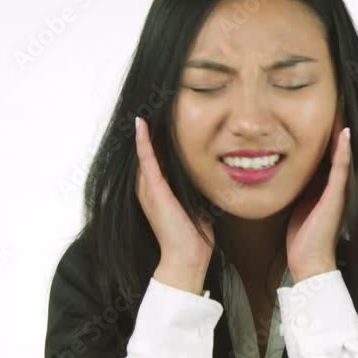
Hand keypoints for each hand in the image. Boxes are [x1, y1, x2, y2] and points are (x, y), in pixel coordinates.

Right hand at [134, 116, 213, 291]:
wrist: (187, 258)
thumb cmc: (194, 233)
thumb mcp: (196, 200)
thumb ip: (197, 184)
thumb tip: (214, 169)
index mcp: (159, 187)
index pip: (156, 153)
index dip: (158, 133)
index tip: (164, 111)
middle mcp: (149, 185)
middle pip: (148, 148)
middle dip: (151, 126)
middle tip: (154, 99)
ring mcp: (149, 188)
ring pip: (145, 151)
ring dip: (147, 129)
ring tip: (147, 104)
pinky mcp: (154, 192)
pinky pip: (147, 161)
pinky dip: (144, 143)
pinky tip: (142, 125)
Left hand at [285, 114, 352, 283]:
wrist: (309, 261)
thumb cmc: (302, 235)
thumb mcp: (298, 202)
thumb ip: (298, 184)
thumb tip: (282, 166)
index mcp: (325, 183)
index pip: (326, 149)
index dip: (326, 128)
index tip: (324, 105)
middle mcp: (336, 183)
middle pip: (337, 146)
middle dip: (335, 123)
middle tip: (335, 96)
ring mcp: (339, 189)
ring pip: (342, 153)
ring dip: (342, 130)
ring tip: (342, 106)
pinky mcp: (337, 197)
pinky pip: (341, 169)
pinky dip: (344, 151)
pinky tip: (345, 134)